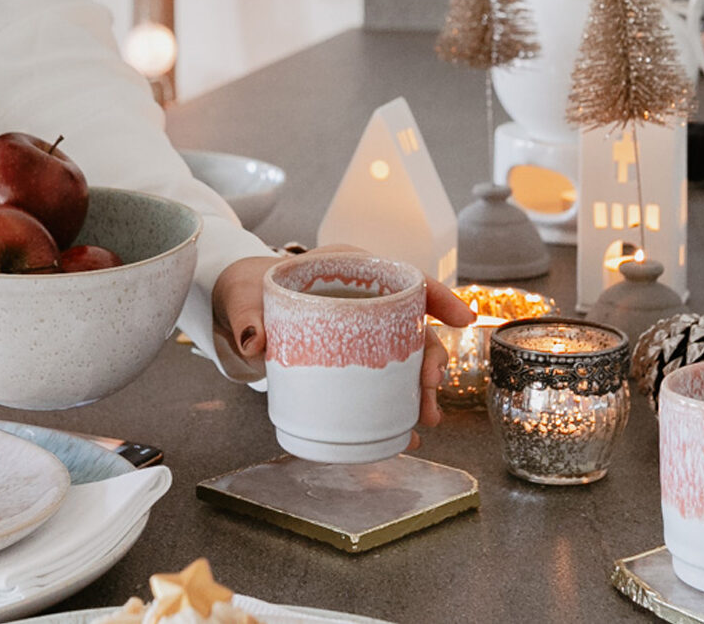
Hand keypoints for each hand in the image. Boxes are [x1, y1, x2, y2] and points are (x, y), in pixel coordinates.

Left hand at [212, 244, 473, 445]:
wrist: (239, 305)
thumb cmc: (249, 291)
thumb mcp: (245, 298)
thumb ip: (247, 317)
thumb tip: (253, 341)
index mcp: (348, 271)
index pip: (404, 279)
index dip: (439, 297)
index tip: (464, 318)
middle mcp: (363, 301)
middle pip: (411, 325)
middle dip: (429, 357)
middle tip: (429, 387)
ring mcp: (361, 331)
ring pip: (404, 356)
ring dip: (420, 388)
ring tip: (425, 418)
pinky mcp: (353, 359)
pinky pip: (383, 379)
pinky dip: (396, 405)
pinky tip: (405, 432)